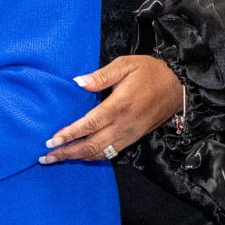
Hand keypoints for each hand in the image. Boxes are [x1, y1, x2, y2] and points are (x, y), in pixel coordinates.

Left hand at [42, 55, 185, 163]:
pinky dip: (93, 157)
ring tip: (57, 159)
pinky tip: (80, 156)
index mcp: (119, 105)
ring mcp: (129, 134)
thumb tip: (78, 83)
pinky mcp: (134, 138)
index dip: (69, 134)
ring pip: (100, 152)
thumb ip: (101, 75)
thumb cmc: (150, 72)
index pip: (89, 124)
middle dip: (67, 153)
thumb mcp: (126, 64)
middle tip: (46, 156)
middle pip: (91, 145)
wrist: (179, 86)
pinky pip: (110, 153)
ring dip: (78, 158)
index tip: (51, 141)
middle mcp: (124, 124)